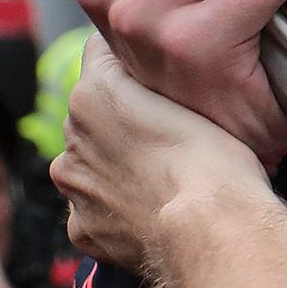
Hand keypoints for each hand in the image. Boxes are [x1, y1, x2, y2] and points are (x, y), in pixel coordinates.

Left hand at [52, 33, 276, 274]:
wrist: (212, 231)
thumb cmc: (215, 160)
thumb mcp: (200, 91)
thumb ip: (164, 73)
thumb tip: (162, 66)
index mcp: (92, 95)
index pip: (104, 55)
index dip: (139, 63)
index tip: (165, 79)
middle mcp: (71, 139)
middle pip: (97, 114)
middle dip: (126, 119)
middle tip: (173, 133)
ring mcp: (75, 189)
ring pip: (95, 163)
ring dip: (120, 164)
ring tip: (167, 176)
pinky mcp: (84, 231)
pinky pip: (99, 210)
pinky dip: (120, 208)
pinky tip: (155, 209)